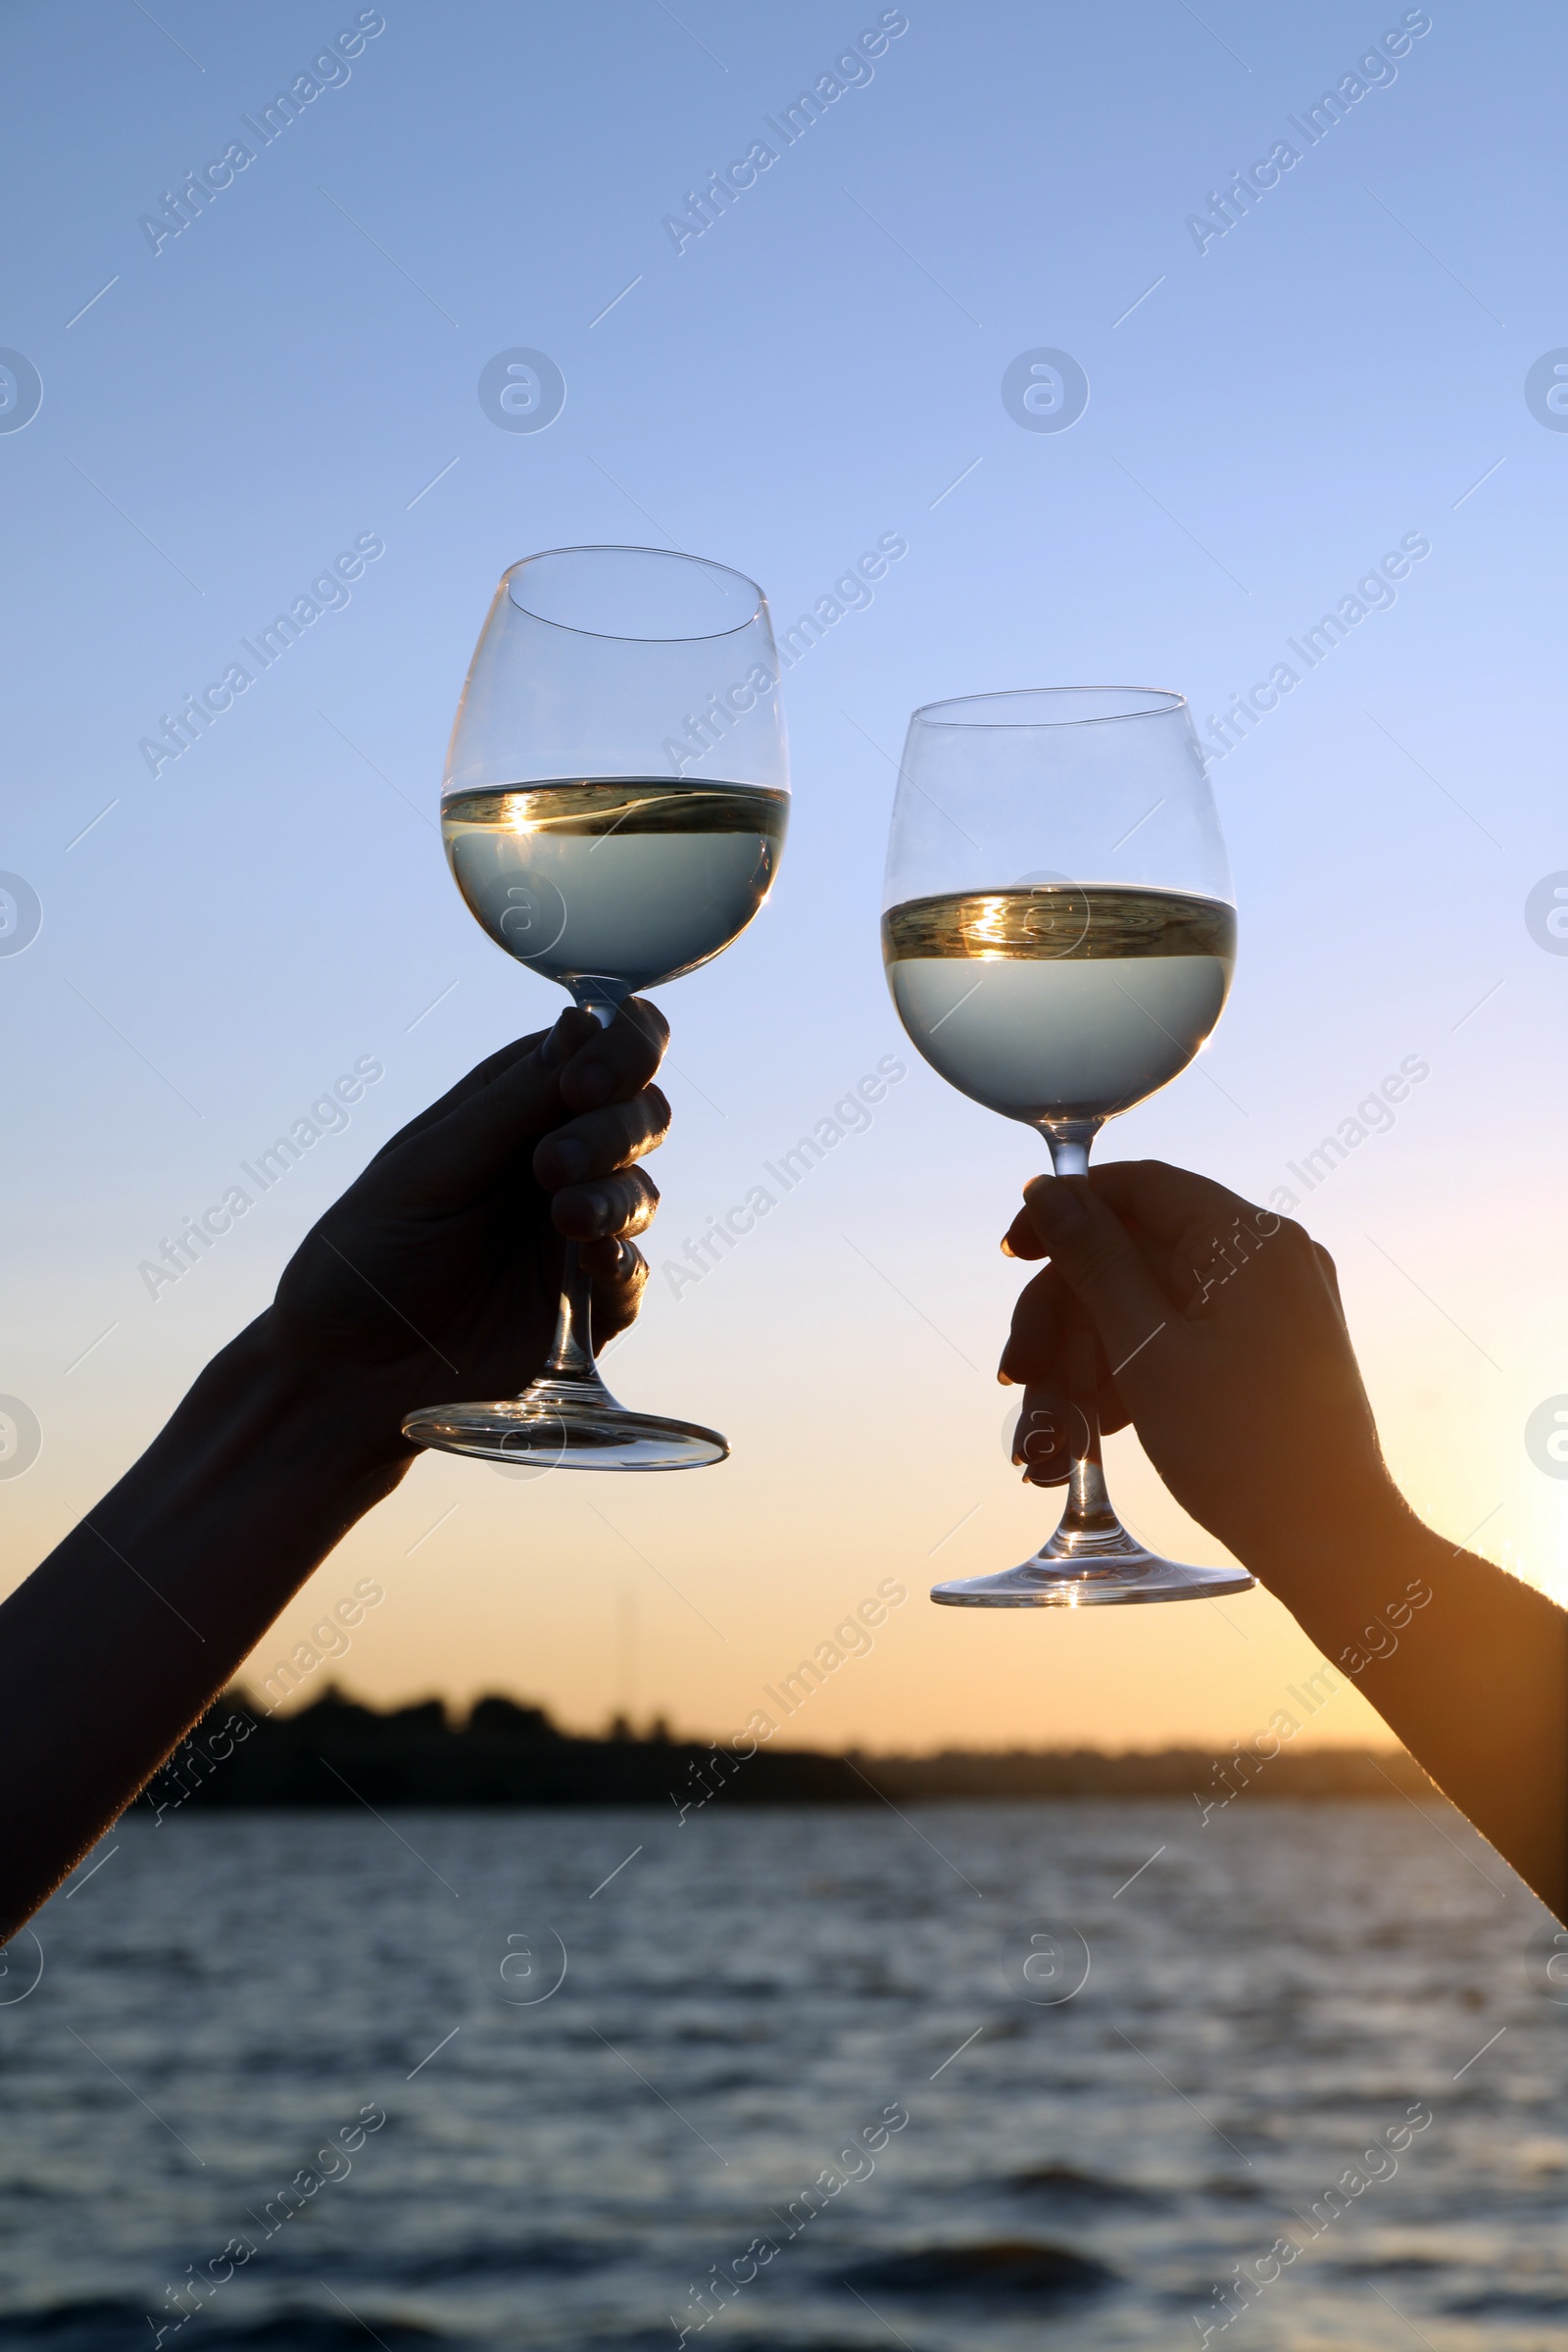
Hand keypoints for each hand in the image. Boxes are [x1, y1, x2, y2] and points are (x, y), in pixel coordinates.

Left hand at [269, 1001, 669, 1458]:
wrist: (344, 1373)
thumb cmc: (369, 1253)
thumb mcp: (430, 1165)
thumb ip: (514, 1100)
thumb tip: (587, 1018)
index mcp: (516, 1102)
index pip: (606, 1047)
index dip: (621, 1049)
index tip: (585, 1083)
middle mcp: (558, 1155)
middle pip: (641, 1113)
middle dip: (614, 1129)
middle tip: (551, 1164)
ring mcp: (578, 1230)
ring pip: (641, 1189)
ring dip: (613, 1194)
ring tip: (563, 1218)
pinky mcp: (590, 1305)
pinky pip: (632, 1273)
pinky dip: (622, 1261)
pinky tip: (592, 1262)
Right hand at [998, 1160, 1406, 1576]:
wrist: (1328, 1541)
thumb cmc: (1242, 1449)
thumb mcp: (1146, 1349)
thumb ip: (1093, 1261)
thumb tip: (1049, 1190)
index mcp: (1251, 1240)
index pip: (1138, 1186)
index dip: (1065, 1213)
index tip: (1012, 1252)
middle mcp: (1269, 1258)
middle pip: (1136, 1254)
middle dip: (1067, 1315)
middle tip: (1019, 1375)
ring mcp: (1274, 1305)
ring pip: (1151, 1303)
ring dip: (1089, 1357)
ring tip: (1050, 1432)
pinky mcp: (1270, 1349)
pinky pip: (1183, 1336)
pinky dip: (1134, 1373)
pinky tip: (1094, 1431)